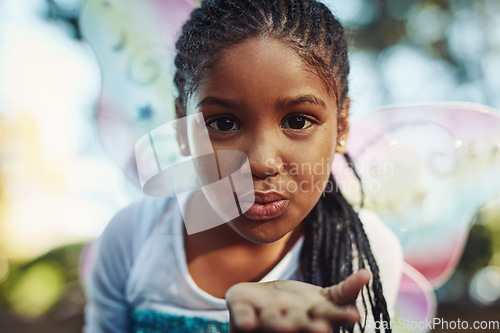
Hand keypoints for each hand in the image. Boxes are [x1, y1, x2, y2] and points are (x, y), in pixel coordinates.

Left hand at [225, 269, 370, 332]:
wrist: (259, 306)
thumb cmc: (296, 305)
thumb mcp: (323, 299)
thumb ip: (345, 292)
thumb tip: (368, 274)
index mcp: (313, 317)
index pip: (329, 316)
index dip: (340, 316)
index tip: (354, 316)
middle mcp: (291, 321)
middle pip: (302, 324)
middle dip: (310, 327)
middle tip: (320, 329)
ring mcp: (266, 318)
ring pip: (274, 322)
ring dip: (280, 324)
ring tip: (286, 325)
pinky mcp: (243, 314)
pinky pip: (243, 315)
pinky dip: (244, 319)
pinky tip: (246, 324)